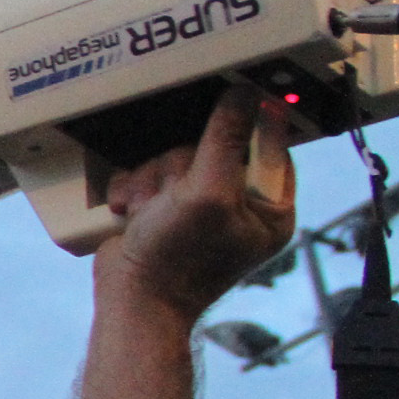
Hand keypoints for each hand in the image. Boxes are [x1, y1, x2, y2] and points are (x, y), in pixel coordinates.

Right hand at [97, 85, 298, 320]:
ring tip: (148, 209)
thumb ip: (225, 140)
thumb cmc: (177, 263)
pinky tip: (132, 211)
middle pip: (212, 147)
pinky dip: (135, 190)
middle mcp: (237, 206)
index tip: (228, 111)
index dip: (245, 128)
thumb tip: (243, 96)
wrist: (130, 301)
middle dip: (182, 166)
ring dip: (153, 179)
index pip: (268, 146)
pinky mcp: (164, 210)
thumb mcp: (208, 192)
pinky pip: (149, 176)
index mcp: (268, 208)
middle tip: (175, 192)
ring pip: (174, 159)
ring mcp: (198, 208)